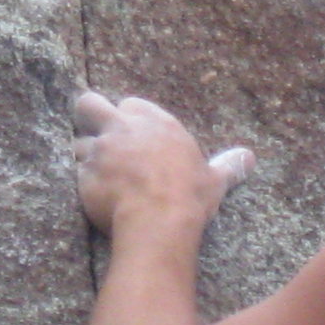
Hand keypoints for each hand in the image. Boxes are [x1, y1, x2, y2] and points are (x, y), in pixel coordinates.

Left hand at [73, 91, 255, 233]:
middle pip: (88, 105)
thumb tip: (249, 158)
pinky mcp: (84, 174)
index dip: (127, 118)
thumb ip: (228, 165)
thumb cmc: (189, 197)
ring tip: (96, 176)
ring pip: (77, 143)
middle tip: (95, 135)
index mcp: (155, 123)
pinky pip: (74, 172)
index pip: (131, 104)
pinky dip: (81, 181)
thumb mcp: (214, 179)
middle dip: (88, 116)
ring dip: (83, 157)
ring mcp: (100, 150)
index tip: (132, 134)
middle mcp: (122, 129)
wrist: (159, 220)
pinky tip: (93, 194)